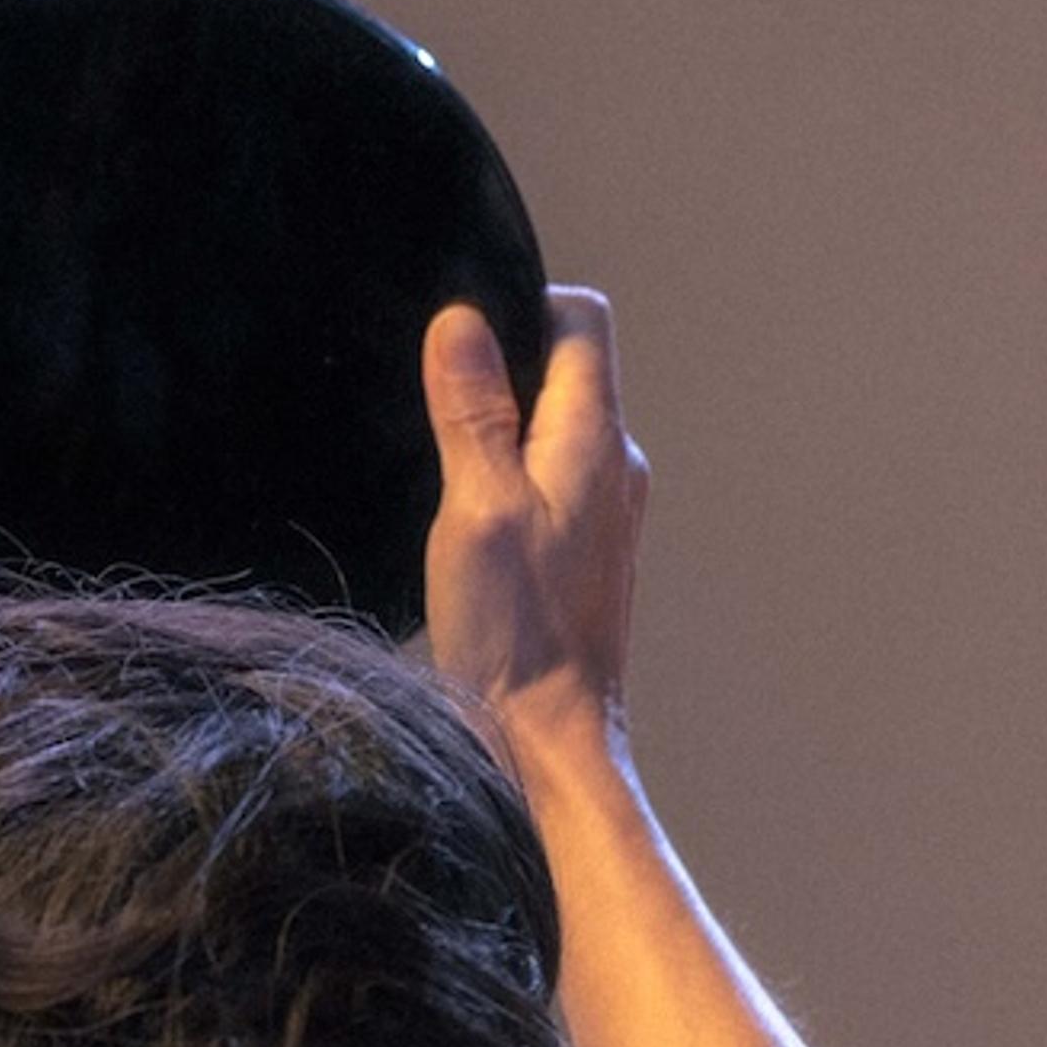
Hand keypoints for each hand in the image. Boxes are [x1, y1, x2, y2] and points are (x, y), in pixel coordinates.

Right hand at [419, 289, 647, 764]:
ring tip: (443, 474)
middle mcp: (614, 467)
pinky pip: (548, 483)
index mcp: (595, 440)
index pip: (581, 320)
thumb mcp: (475, 507)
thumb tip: (460, 321)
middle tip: (432, 410)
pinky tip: (464, 524)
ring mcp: (605, 514)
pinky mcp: (584, 555)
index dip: (520, 306)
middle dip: (500, 371)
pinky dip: (506, 482)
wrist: (547, 740)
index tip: (459, 343)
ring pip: (553, 431)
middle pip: (565, 373)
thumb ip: (471, 412)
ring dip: (499, 434)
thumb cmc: (515, 634)